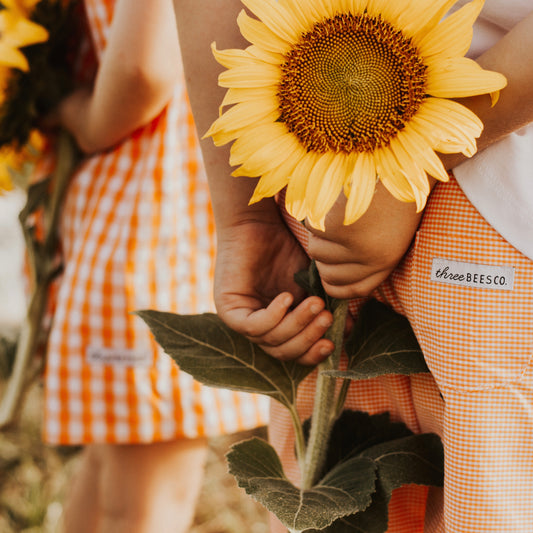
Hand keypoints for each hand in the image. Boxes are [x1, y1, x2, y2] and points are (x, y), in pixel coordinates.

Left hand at [214, 213, 334, 364]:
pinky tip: (288, 297)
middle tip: (326, 317)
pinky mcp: (228, 310)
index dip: (313, 354)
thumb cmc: (286, 249)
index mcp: (277, 327)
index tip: (333, 342)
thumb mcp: (312, 284)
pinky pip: (253, 326)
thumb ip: (326, 308)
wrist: (259, 223)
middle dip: (308, 338)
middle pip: (282, 352)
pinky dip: (274, 316)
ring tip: (315, 303)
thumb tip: (348, 331)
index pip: (294, 354)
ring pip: (270, 340)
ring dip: (297, 324)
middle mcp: (258, 329)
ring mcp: (241, 321)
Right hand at [306, 182, 425, 299]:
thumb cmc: (394, 194)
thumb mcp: (390, 234)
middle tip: (332, 233)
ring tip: (338, 211)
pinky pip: (311, 228)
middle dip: (325, 255)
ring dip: (319, 233)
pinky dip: (316, 213)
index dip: (337, 287)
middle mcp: (370, 258)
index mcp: (386, 261)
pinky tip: (335, 198)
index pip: (352, 290)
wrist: (401, 160)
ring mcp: (352, 243)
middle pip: (328, 274)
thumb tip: (331, 281)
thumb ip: (366, 259)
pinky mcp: (335, 226)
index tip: (329, 276)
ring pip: (315, 251)